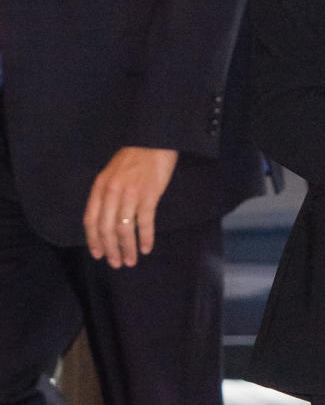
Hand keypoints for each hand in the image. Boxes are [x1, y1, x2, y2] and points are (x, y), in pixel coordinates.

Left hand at [83, 147, 178, 266]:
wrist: (154, 140)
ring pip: (124, 228)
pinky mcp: (149, 195)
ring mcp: (130, 194)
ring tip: (131, 261)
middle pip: (107, 228)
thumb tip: (106, 220)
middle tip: (116, 264)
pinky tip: (146, 248)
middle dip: (111, 249)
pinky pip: (145, 222)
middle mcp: (112, 192)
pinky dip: (145, 237)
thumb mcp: (111, 174)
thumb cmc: (133, 158)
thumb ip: (106, 194)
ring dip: (127, 248)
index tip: (98, 255)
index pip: (91, 219)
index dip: (94, 240)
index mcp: (100, 187)